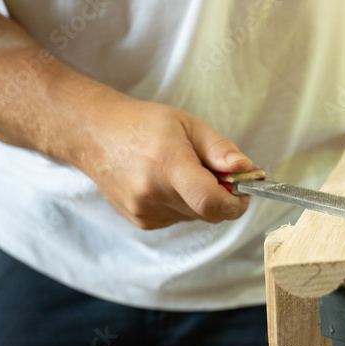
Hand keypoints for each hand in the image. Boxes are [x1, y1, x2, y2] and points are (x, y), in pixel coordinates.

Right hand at [76, 100, 251, 229]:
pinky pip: (178, 218)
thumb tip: (247, 170)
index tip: (244, 191)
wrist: (97, 135)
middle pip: (208, 212)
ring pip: (195, 217)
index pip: (211, 202)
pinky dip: (182, 204)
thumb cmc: (144, 124)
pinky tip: (165, 182)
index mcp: (167, 164)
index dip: (236, 202)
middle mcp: (152, 193)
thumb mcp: (188, 124)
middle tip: (214, 171)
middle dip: (221, 196)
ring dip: (200, 200)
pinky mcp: (141, 221)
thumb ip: (220, 149)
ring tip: (181, 171)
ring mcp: (144, 211)